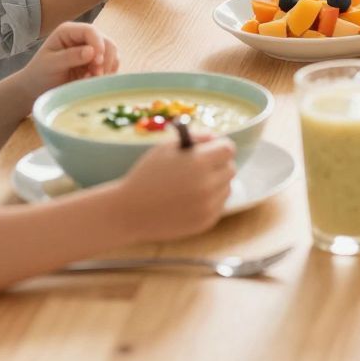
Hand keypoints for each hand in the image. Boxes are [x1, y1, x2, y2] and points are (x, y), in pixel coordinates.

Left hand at [15, 22, 118, 105]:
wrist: (36, 89)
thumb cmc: (39, 74)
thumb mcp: (51, 64)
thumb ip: (70, 57)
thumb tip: (92, 51)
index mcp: (68, 31)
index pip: (91, 31)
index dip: (98, 44)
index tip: (97, 62)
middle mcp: (82, 37)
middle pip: (106, 41)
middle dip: (105, 59)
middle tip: (97, 75)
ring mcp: (91, 49)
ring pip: (112, 54)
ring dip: (106, 68)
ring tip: (91, 80)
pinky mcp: (96, 62)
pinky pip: (111, 65)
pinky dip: (107, 74)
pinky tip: (93, 81)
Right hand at [116, 136, 235, 240]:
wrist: (129, 212)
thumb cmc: (146, 175)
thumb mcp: (166, 148)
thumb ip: (195, 138)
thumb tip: (216, 138)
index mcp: (199, 163)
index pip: (228, 149)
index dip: (219, 146)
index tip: (211, 149)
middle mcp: (208, 185)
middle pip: (230, 168)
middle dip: (218, 164)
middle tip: (202, 166)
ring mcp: (208, 206)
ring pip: (227, 187)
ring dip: (216, 183)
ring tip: (193, 184)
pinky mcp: (206, 222)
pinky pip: (219, 205)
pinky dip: (210, 200)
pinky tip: (190, 199)